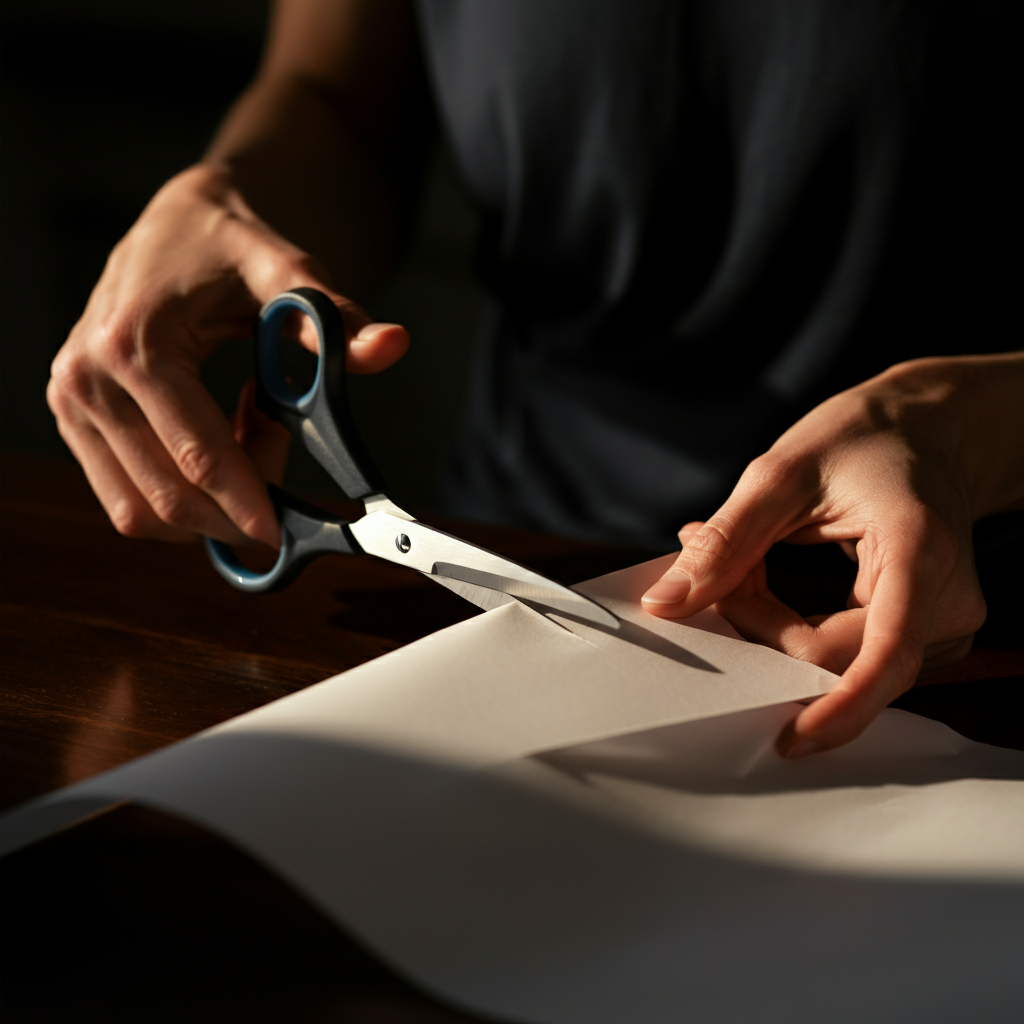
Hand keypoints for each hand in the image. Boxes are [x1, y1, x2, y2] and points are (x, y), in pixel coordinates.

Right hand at [47, 164, 407, 547]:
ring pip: (141, 511)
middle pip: (170, 497)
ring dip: (206, 506)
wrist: (175, 222)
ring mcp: (72, 404)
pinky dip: (177, 495)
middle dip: (237, 506)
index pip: (198, 457)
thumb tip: (391, 345)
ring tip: (246, 436)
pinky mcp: (73, 419)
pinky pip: (126, 497)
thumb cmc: (227, 244)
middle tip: (280, 452)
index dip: (249, 503)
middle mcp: (88, 380)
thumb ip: (334, 317)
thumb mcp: (284, 270)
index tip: (285, 533)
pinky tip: (216, 445)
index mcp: (134, 346)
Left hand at [641, 354, 1023, 755]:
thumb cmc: (861, 437)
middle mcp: (947, 600)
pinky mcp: (925, 633)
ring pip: (842, 665)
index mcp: (920, 551)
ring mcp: (943, 623)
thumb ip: (724, 542)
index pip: (883, 657)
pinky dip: (796, 631)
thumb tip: (666, 604)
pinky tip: (765, 585)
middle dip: (763, 631)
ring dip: (775, 632)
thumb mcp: (781, 473)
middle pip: (841, 662)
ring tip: (744, 570)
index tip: (785, 738)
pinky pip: (850, 656)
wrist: (929, 428)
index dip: (837, 709)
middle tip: (717, 576)